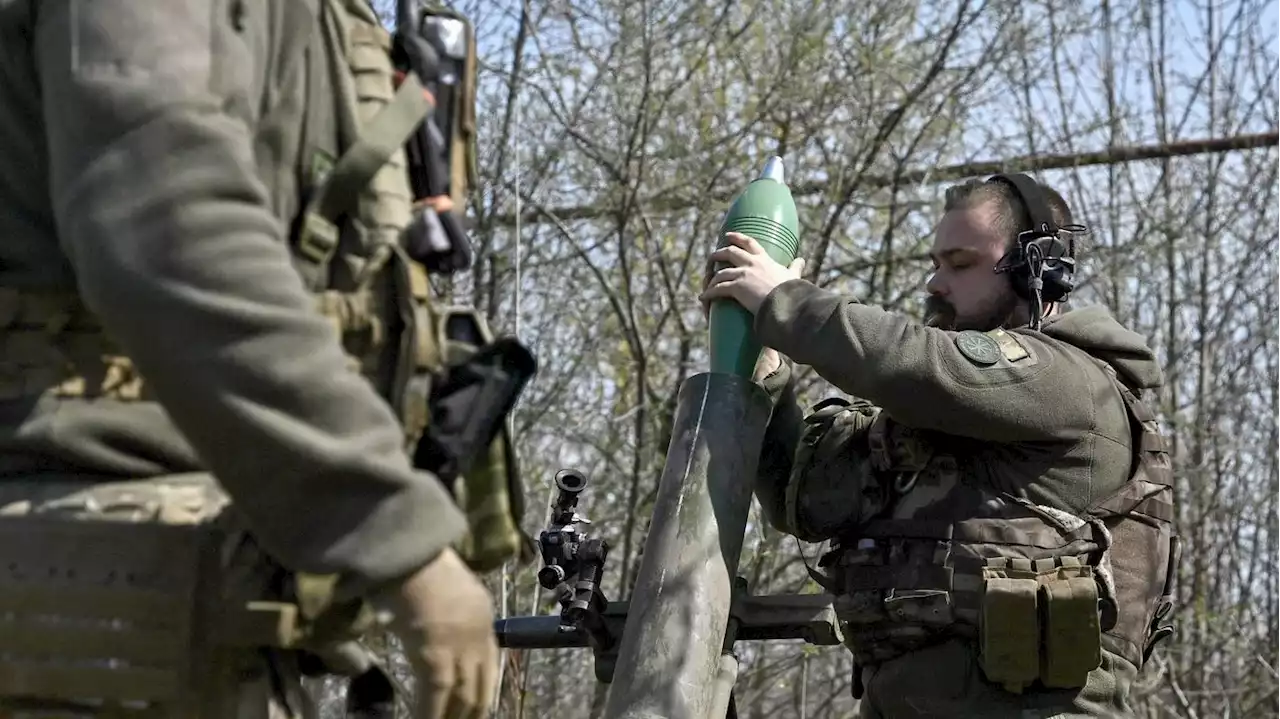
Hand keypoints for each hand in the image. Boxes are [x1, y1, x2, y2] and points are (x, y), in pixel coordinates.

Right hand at [376, 548, 499, 718]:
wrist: (407, 547)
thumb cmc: (414, 561)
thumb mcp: (444, 586)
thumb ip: (446, 613)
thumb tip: (428, 635)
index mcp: (482, 614)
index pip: (490, 664)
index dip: (483, 692)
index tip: (476, 709)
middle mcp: (478, 632)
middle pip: (481, 686)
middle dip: (472, 712)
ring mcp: (459, 644)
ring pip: (463, 696)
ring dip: (453, 717)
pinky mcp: (435, 653)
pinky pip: (437, 694)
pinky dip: (430, 714)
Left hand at [699, 232, 805, 314]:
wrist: (786, 303)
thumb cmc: (791, 292)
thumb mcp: (793, 276)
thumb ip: (795, 267)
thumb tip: (801, 260)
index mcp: (764, 259)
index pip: (749, 242)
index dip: (737, 237)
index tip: (728, 235)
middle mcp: (751, 263)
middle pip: (729, 252)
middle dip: (717, 254)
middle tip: (711, 257)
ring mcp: (743, 274)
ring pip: (720, 272)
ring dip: (711, 278)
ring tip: (707, 284)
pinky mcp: (737, 287)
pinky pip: (718, 288)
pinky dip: (709, 293)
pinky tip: (704, 298)